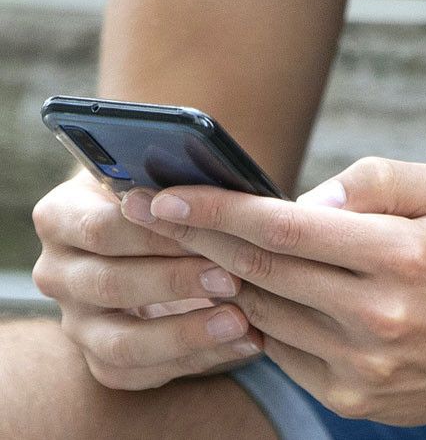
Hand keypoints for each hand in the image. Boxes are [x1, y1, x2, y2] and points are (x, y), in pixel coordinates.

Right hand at [31, 172, 261, 389]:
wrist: (158, 235)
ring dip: (186, 333)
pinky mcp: (103, 359)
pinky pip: (144, 371)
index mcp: (60, 218)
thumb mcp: (164, 178)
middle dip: (176, 283)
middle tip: (233, 279)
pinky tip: (243, 343)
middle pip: (110, 285)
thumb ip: (178, 182)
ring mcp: (77, 322)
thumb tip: (213, 186)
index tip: (207, 231)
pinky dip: (197, 359)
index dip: (156, 234)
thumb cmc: (169, 197)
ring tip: (241, 321)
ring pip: (122, 342)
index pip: (102, 228)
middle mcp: (58, 273)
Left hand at [122, 158, 425, 425]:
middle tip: (151, 216)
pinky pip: (279, 352)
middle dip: (198, 238)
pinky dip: (256, 320)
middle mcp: (379, 314)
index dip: (219, 210)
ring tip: (199, 251)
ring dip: (223, 280)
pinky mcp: (349, 397)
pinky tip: (248, 295)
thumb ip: (377, 180)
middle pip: (262, 271)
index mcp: (402, 256)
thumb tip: (308, 201)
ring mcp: (361, 364)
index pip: (287, 229)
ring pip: (262, 313)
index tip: (167, 195)